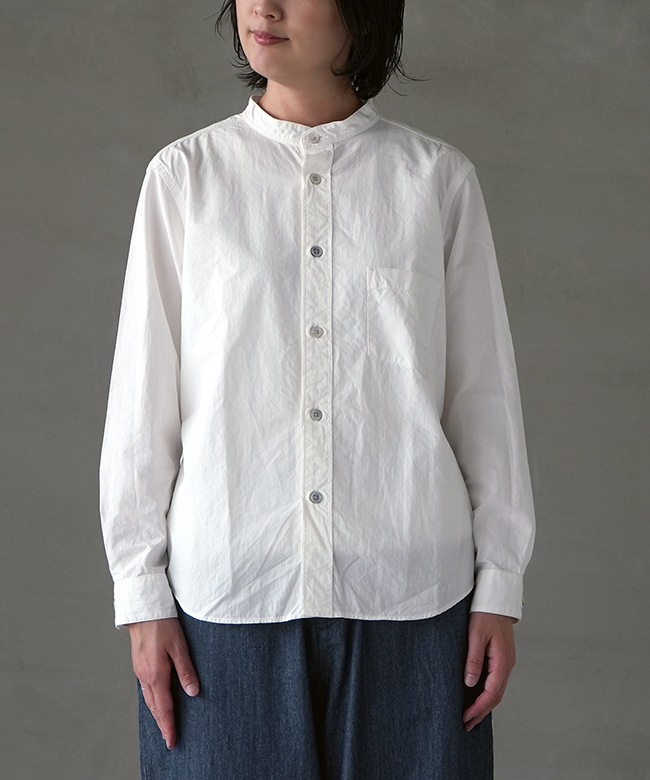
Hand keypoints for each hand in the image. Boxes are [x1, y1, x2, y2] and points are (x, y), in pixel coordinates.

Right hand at [127, 617, 199, 749]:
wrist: (144, 610)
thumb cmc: (163, 624)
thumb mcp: (179, 647)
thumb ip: (186, 671)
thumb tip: (193, 692)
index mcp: (156, 674)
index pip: (163, 708)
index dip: (168, 725)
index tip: (172, 741)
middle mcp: (145, 676)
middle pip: (154, 707)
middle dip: (162, 723)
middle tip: (169, 738)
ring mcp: (140, 670)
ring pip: (148, 699)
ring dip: (156, 713)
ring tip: (163, 724)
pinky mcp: (139, 664)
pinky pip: (145, 688)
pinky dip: (151, 700)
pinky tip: (156, 700)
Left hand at [462, 612, 515, 731]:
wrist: (497, 598)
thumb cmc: (485, 613)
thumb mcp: (475, 635)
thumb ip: (473, 659)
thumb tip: (470, 683)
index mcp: (502, 661)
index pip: (491, 693)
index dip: (478, 708)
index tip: (466, 718)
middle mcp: (507, 664)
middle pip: (496, 696)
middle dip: (481, 712)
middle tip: (466, 724)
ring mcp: (506, 661)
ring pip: (496, 689)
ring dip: (484, 704)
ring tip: (471, 716)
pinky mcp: (501, 657)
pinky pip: (495, 681)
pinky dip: (487, 693)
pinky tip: (477, 696)